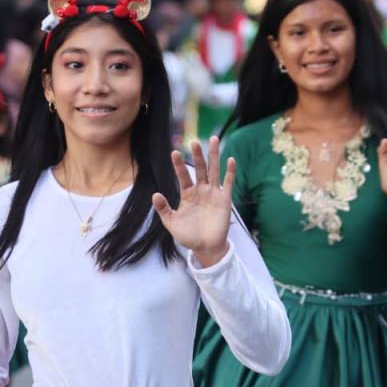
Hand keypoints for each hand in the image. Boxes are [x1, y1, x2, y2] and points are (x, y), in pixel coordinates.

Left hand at [152, 137, 234, 266]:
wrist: (205, 247)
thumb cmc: (188, 236)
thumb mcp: (172, 223)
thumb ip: (164, 209)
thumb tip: (155, 194)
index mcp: (187, 194)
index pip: (183, 176)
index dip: (179, 165)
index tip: (174, 152)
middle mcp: (201, 190)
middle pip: (199, 168)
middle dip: (197, 155)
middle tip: (194, 141)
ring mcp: (213, 193)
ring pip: (214, 170)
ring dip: (214, 156)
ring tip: (215, 139)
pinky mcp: (225, 199)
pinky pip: (228, 183)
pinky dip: (230, 172)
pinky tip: (231, 160)